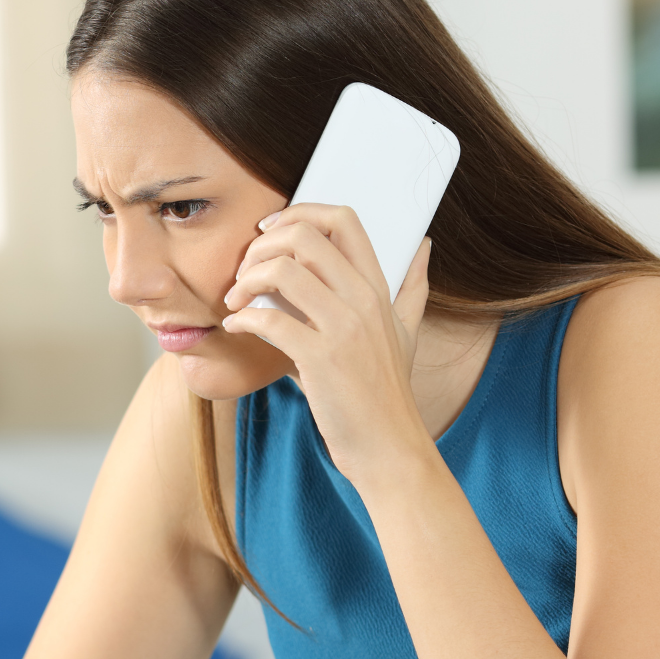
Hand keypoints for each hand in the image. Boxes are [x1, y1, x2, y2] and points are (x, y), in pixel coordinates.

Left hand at [218, 204, 435, 485]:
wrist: (389, 446)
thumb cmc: (386, 391)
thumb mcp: (406, 332)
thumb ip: (412, 288)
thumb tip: (425, 246)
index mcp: (377, 288)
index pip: (342, 219)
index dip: (298, 212)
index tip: (269, 231)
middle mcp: (363, 299)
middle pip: (305, 235)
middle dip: (261, 245)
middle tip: (243, 271)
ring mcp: (344, 327)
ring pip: (282, 270)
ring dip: (245, 280)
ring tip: (235, 301)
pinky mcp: (321, 358)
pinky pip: (269, 318)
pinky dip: (242, 318)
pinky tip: (235, 327)